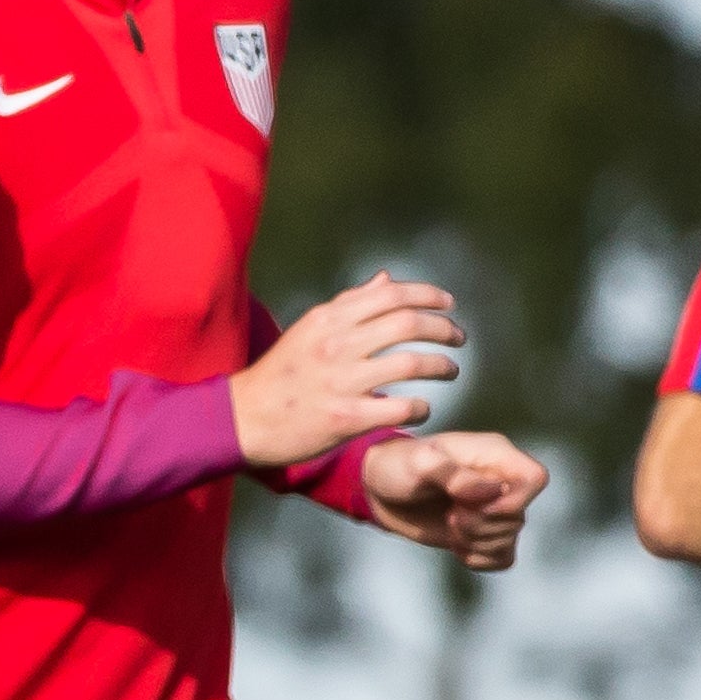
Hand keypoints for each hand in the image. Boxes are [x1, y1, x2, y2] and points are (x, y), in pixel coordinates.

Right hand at [234, 270, 463, 467]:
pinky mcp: (346, 418)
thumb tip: (386, 279)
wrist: (243, 419)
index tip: (448, 304)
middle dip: (444, 328)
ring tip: (450, 370)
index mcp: (327, 319)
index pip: (391, 293)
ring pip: (412, 363)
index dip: (429, 295)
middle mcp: (336, 345)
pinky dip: (422, 407)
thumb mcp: (309, 330)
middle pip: (408, 323)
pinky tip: (423, 408)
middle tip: (458, 338)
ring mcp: (341, 382)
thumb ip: (349, 305)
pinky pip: (401, 407)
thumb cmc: (279, 376)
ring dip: (442, 366)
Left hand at [359, 428, 547, 570]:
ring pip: (510, 538)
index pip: (535, 478)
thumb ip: (452, 474)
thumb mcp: (417, 463)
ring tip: (448, 525)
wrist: (378, 490)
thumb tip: (490, 492)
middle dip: (481, 525)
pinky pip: (503, 557)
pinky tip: (456, 548)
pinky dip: (480, 559)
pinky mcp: (483, 532)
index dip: (514, 501)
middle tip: (450, 516)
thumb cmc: (396, 466)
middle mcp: (501, 481)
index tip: (478, 508)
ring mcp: (493, 508)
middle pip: (519, 516)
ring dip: (476, 541)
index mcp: (494, 454)